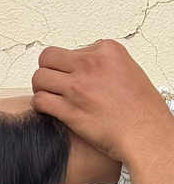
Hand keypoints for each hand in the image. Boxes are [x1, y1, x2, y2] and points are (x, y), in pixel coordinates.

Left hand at [31, 39, 173, 165]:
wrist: (145, 133)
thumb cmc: (141, 109)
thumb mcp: (127, 70)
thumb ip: (102, 64)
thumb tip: (82, 66)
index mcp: (107, 50)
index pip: (69, 50)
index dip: (67, 65)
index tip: (73, 77)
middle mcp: (91, 64)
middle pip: (47, 58)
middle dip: (46, 71)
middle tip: (52, 84)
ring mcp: (78, 86)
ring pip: (38, 78)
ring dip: (40, 89)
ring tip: (49, 97)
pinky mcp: (68, 109)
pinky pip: (39, 101)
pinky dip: (39, 106)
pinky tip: (48, 110)